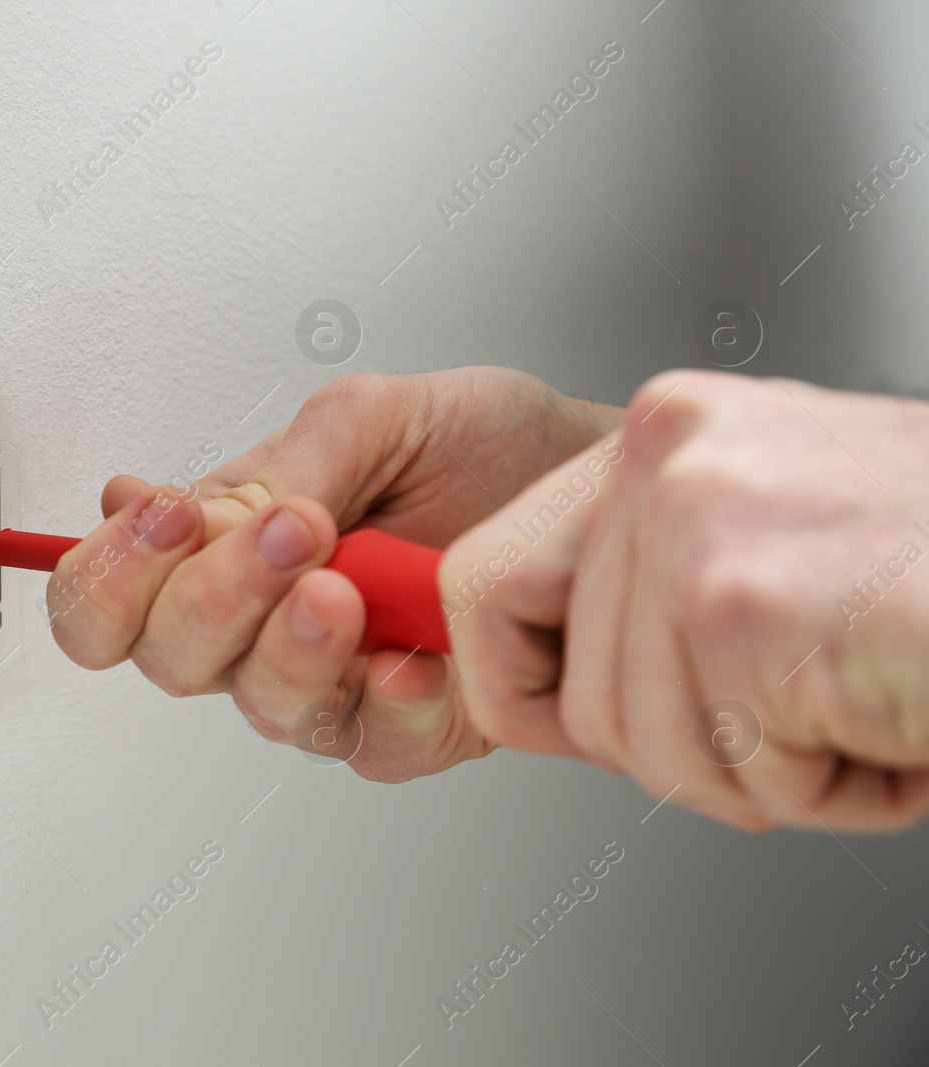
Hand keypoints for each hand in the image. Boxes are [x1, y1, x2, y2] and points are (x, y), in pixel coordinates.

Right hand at [47, 369, 620, 781]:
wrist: (591, 485)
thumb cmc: (485, 446)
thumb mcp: (377, 414)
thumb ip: (290, 459)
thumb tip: (209, 519)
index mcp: (223, 544)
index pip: (108, 597)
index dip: (107, 575)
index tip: (162, 515)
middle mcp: (261, 623)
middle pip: (166, 659)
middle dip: (211, 599)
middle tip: (288, 533)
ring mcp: (333, 680)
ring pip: (261, 707)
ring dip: (293, 649)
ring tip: (346, 588)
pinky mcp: (409, 726)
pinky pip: (370, 748)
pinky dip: (391, 707)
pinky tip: (415, 660)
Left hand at [444, 370, 928, 830]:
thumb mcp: (771, 541)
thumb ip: (648, 586)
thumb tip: (536, 679)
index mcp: (667, 435)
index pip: (487, 579)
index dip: (521, 681)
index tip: (561, 716)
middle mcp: (669, 454)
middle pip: (569, 688)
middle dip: (682, 748)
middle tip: (792, 719)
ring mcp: (701, 519)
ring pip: (643, 745)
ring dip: (769, 771)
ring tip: (860, 703)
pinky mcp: (747, 602)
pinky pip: (738, 768)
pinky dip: (836, 785)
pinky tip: (892, 714)